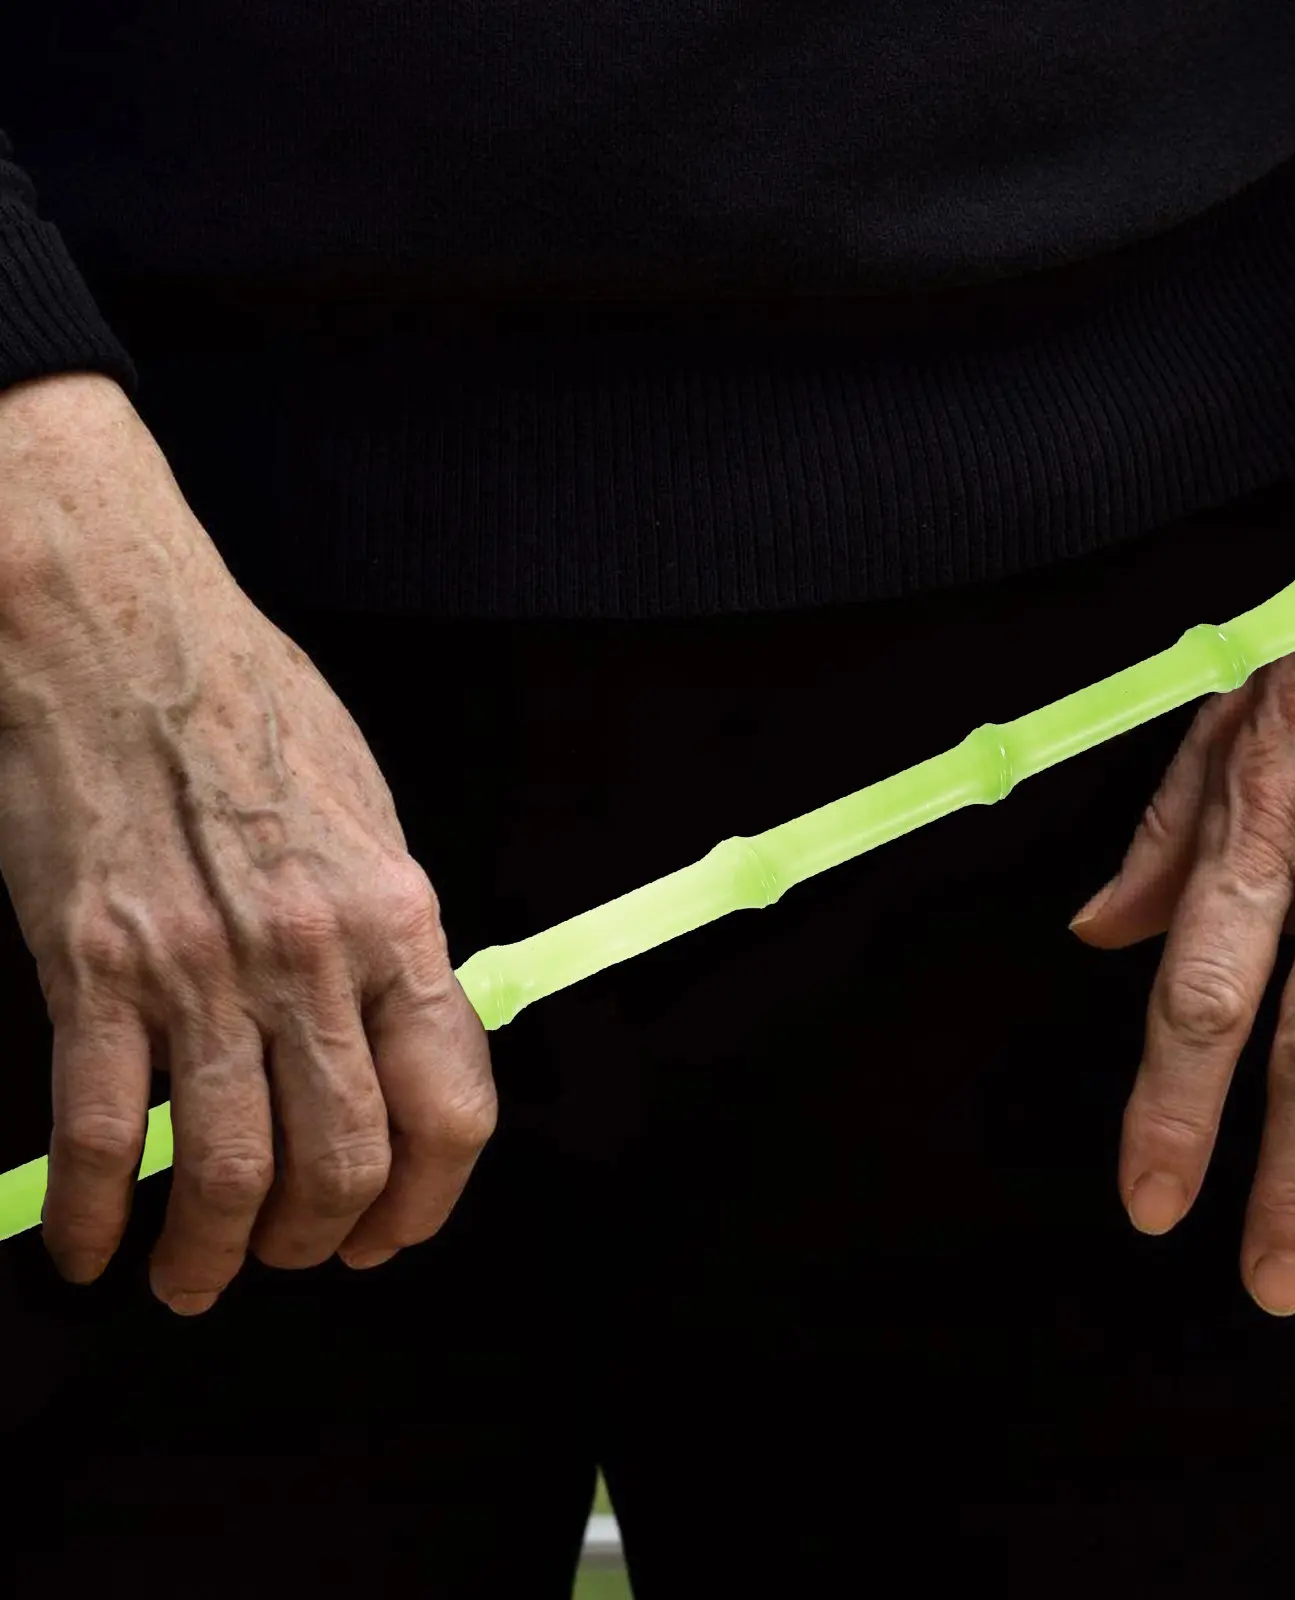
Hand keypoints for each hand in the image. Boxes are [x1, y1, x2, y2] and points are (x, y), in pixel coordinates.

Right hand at [0, 374, 496, 1313]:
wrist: (123, 636)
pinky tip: (91, 1247)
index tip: (393, 1233)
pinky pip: (98, 1134)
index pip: (449, 1105)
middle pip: (344, 1160)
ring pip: (228, 1171)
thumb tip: (400, 1037)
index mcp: (397, 919)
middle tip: (295, 1256)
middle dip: (321, 1238)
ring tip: (196, 1278)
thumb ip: (388, 937)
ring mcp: (201, 968)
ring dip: (214, 1254)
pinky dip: (94, 1215)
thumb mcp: (368, 817)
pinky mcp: (94, 967)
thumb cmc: (255, 714)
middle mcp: (313, 956)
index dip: (427, 1198)